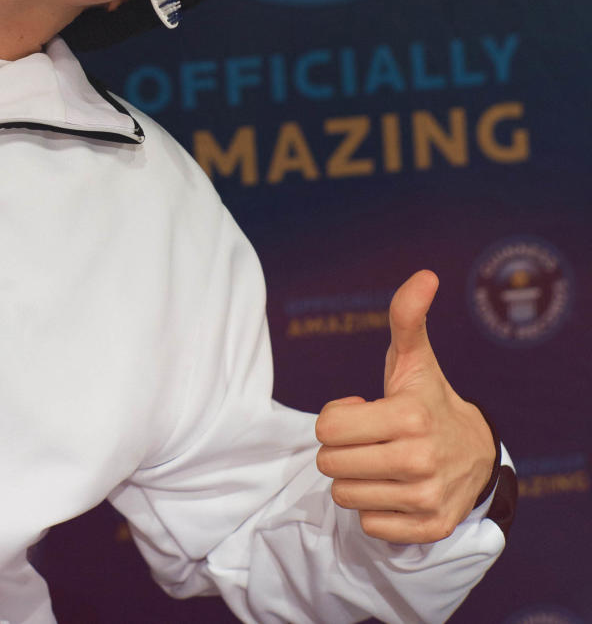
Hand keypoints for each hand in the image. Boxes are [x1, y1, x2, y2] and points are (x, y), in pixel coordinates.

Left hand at [314, 270, 495, 543]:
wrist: (476, 452)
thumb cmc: (428, 399)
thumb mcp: (414, 358)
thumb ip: (407, 316)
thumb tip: (425, 275)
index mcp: (408, 416)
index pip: (327, 429)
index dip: (337, 418)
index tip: (362, 411)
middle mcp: (418, 461)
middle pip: (331, 464)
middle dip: (342, 449)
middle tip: (370, 438)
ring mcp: (425, 499)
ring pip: (344, 496)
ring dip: (355, 479)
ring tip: (381, 461)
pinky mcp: (429, 529)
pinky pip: (369, 525)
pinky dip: (375, 508)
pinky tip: (395, 488)